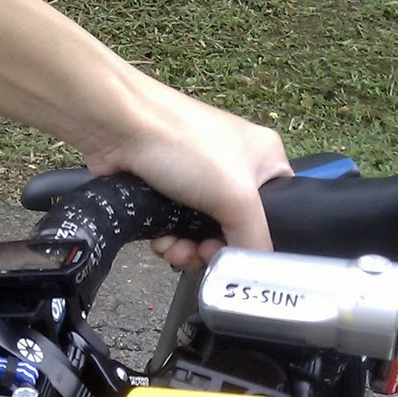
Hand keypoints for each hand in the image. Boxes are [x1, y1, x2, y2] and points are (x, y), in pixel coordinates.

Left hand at [80, 77, 291, 270]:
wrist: (118, 127)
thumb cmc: (183, 145)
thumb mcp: (236, 197)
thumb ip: (254, 239)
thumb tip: (252, 269)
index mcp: (266, 160)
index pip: (279, 212)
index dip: (256, 239)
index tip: (233, 252)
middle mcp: (235, 169)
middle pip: (235, 230)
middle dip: (213, 249)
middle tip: (200, 252)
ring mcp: (198, 180)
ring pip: (202, 234)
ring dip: (187, 250)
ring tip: (173, 249)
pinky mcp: (167, 191)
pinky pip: (177, 229)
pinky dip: (168, 240)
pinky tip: (159, 240)